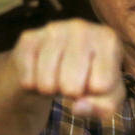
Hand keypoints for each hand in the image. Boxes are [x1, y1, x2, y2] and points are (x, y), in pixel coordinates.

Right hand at [8, 19, 124, 118]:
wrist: (57, 62)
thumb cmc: (91, 78)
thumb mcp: (107, 96)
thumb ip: (103, 107)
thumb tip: (78, 107)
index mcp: (108, 39)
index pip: (102, 86)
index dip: (95, 93)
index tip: (94, 80)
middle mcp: (81, 28)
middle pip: (72, 87)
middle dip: (71, 93)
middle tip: (73, 81)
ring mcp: (52, 30)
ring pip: (47, 84)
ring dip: (50, 89)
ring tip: (58, 76)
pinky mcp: (28, 38)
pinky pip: (27, 80)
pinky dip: (32, 85)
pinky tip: (41, 72)